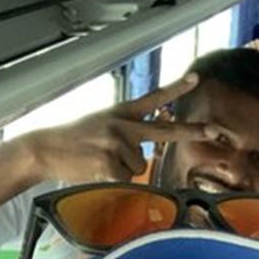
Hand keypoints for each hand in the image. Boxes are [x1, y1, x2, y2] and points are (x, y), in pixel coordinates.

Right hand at [22, 75, 207, 183]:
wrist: (45, 149)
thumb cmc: (74, 142)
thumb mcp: (101, 126)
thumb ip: (127, 134)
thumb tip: (147, 154)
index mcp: (121, 113)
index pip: (153, 99)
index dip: (175, 89)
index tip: (196, 78)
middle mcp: (122, 125)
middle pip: (164, 131)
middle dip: (190, 131)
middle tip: (213, 130)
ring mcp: (117, 143)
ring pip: (140, 167)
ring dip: (124, 170)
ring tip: (100, 162)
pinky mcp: (110, 162)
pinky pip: (127, 179)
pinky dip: (114, 180)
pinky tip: (96, 170)